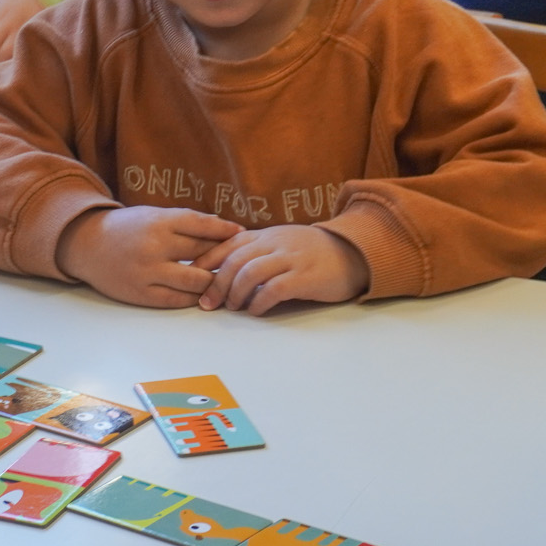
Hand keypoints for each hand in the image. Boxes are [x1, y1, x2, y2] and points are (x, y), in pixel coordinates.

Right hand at [55, 206, 242, 307]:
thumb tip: (221, 226)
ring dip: (213, 282)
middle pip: (202, 254)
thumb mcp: (152, 215)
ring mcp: (148, 272)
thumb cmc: (125, 228)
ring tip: (226, 281)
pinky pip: (178, 299)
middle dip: (223, 259)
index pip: (202, 224)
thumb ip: (183, 221)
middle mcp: (155, 246)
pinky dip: (195, 297)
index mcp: (158, 221)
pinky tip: (203, 294)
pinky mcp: (141, 293)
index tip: (243, 234)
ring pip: (195, 281)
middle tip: (242, 262)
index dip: (225, 230)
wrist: (86, 245)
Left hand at [194, 224, 369, 315]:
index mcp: (266, 235)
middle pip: (235, 260)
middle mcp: (275, 243)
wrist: (354, 253)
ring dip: (235, 293)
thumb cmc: (313, 253)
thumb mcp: (282, 243)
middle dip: (216, 283)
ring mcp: (291, 258)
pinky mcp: (305, 276)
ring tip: (233, 308)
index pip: (228, 243)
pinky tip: (256, 310)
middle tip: (207, 303)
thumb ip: (257, 252)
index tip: (191, 278)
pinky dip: (259, 301)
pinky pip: (274, 289)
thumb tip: (223, 271)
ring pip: (250, 272)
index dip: (206, 261)